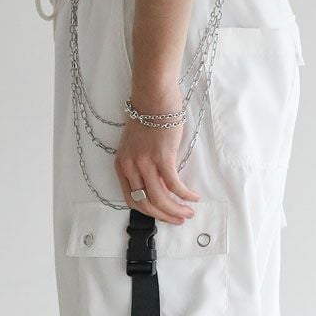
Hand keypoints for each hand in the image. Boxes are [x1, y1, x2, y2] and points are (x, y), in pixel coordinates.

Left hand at [114, 84, 200, 223]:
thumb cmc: (148, 117)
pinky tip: (193, 197)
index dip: (149, 212)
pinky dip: (185, 194)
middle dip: (164, 216)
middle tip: (179, 219)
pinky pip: (174, 184)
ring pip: (160, 198)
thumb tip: (161, 185)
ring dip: (176, 209)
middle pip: (146, 203)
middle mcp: (131, 167)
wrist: (153, 96)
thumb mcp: (138, 146)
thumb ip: (144, 166)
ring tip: (188, 211)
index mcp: (122, 166)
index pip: (132, 200)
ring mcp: (145, 163)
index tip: (162, 215)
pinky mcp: (162, 157)